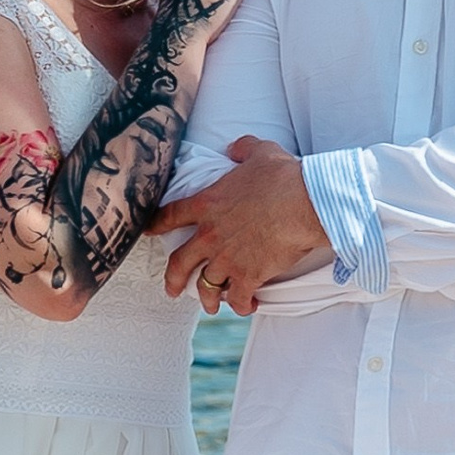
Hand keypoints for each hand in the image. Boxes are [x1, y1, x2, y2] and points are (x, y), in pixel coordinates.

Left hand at [158, 137, 331, 313]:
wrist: (305, 203)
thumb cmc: (284, 177)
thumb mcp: (260, 152)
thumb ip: (242, 149)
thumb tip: (235, 148)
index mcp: (207, 204)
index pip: (171, 215)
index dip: (157, 224)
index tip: (149, 231)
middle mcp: (210, 235)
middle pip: (179, 262)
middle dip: (173, 279)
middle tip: (172, 289)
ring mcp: (227, 258)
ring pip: (206, 286)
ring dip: (208, 299)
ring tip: (210, 306)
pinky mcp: (248, 275)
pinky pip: (238, 298)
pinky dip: (241, 305)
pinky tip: (247, 306)